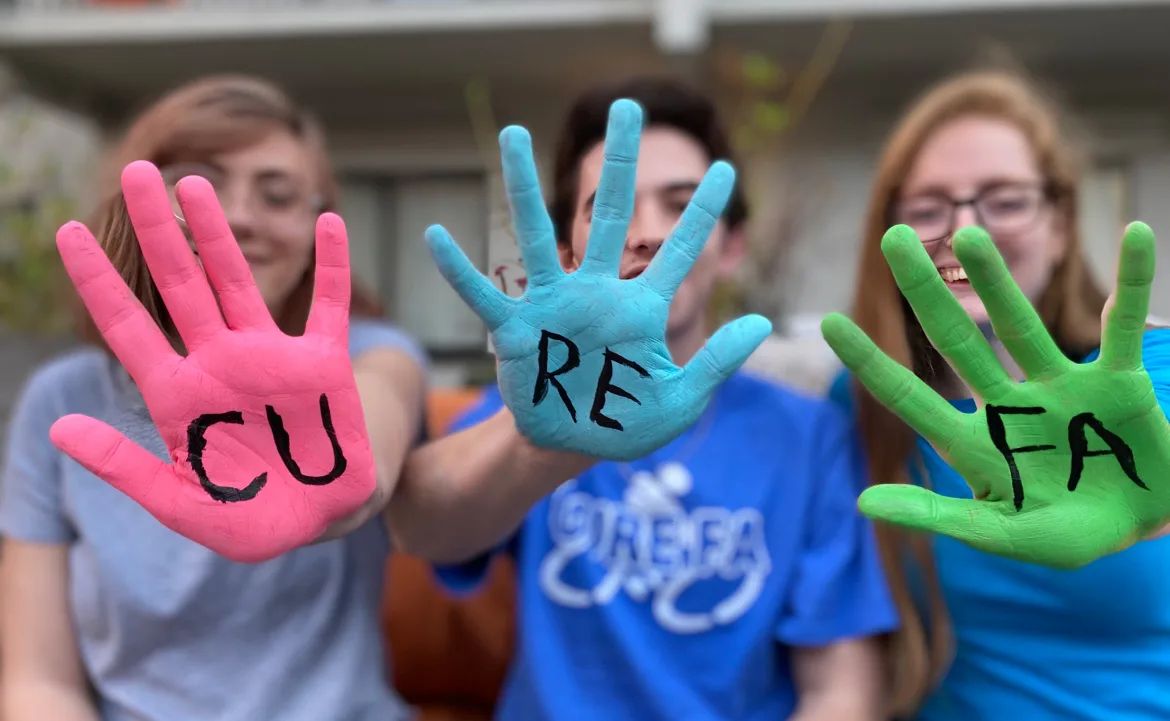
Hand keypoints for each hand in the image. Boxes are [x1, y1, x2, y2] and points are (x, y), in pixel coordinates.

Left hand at [50, 162, 375, 562]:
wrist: (318, 523)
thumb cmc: (249, 519)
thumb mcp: (179, 504)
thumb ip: (125, 468)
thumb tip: (58, 430)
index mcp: (179, 395)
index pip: (129, 327)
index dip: (98, 281)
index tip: (68, 233)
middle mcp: (221, 363)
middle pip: (181, 284)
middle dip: (156, 230)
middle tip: (135, 173)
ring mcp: (272, 359)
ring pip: (239, 281)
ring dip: (217, 234)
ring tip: (192, 185)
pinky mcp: (324, 366)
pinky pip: (330, 307)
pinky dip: (332, 266)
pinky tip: (327, 222)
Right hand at [426, 99, 770, 460]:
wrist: (571, 448)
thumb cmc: (625, 422)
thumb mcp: (680, 401)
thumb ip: (716, 363)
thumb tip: (762, 322)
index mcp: (640, 310)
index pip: (678, 253)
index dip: (702, 214)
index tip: (728, 170)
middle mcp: (597, 294)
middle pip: (610, 216)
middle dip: (621, 163)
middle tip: (628, 107)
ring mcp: (553, 307)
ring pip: (537, 236)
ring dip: (524, 186)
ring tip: (514, 134)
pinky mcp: (516, 332)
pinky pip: (482, 297)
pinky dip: (457, 271)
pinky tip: (436, 237)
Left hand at [822, 223, 1169, 569]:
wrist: (1146, 529)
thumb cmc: (1070, 535)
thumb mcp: (1002, 533)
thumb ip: (938, 516)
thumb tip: (862, 502)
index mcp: (975, 443)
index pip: (909, 397)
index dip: (870, 362)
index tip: (828, 321)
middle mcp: (1010, 405)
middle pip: (957, 342)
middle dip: (925, 293)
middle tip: (893, 237)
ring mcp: (1062, 389)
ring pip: (1022, 327)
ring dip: (996, 282)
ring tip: (968, 235)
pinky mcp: (1119, 384)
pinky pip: (1124, 328)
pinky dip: (1133, 282)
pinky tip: (1134, 234)